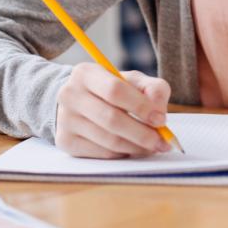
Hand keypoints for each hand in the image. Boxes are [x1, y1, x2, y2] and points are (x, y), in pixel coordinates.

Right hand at [55, 63, 171, 158]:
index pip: (115, 90)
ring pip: (108, 140)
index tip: (161, 119)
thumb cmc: (110, 89)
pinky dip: (123, 154)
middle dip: (143, 134)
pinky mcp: (66, 142)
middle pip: (112, 119)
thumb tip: (159, 111)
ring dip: (136, 147)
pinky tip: (133, 148)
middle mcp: (70, 95)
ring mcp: (65, 120)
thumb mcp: (131, 80)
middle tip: (162, 142)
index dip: (141, 106)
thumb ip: (152, 88)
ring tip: (153, 146)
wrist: (77, 101)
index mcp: (85, 73)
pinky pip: (102, 154)